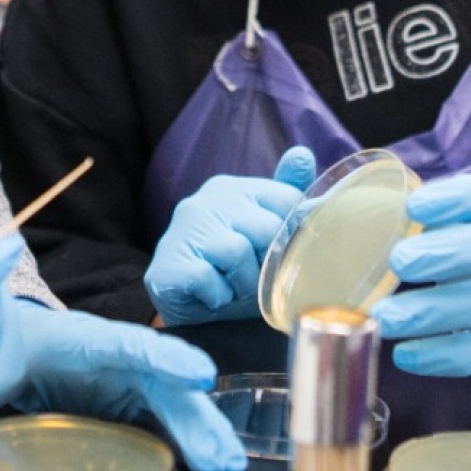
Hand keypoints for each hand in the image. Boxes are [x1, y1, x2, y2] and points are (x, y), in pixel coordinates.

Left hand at [0, 301, 248, 470]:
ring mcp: (126, 381)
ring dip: (202, 434)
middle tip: (222, 454)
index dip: (163, 356)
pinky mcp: (128, 403)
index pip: (125, 344)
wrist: (0, 337)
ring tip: (227, 466)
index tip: (197, 374)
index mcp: (80, 338)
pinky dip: (189, 443)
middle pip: (162, 383)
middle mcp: (114, 357)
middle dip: (194, 416)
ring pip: (172, 405)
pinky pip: (164, 423)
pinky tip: (212, 467)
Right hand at [143, 146, 314, 325]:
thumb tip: (302, 154)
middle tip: (250, 277)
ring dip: (241, 284)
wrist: (191, 315)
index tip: (272, 255)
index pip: (288, 200)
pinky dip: (216, 295)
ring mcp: (184, 227)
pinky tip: (209, 294)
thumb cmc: (234, 273)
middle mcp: (208, 199)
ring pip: (237, 252)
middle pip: (268, 228)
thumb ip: (286, 195)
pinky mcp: (169, 259)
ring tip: (229, 287)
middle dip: (266, 264)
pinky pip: (208, 278)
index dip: (290, 237)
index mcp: (235, 188)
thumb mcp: (266, 234)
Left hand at [370, 172, 470, 377]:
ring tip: (386, 317)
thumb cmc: (468, 248)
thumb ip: (408, 216)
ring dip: (435, 311)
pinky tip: (405, 354)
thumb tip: (336, 217)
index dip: (462, 197)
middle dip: (453, 252)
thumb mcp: (450, 221)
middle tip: (398, 261)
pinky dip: (445, 355)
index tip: (414, 207)